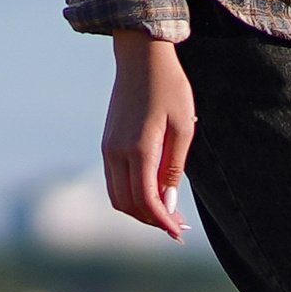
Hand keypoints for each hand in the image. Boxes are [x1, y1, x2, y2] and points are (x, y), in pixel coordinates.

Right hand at [102, 32, 195, 236]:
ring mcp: (108, 148)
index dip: (162, 221)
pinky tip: (154, 192)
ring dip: (140, 210)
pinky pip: (114, 181)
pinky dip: (131, 194)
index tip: (179, 232)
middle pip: (127, 204)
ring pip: (117, 196)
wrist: (141, 58)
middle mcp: (116, 152)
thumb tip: (168, 204)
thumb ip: (174, 168)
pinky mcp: (107, 144)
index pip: (146, 199)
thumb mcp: (183, 127)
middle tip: (177, 226)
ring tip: (167, 212)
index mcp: (138, 149)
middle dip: (151, 220)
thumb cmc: (169, 88)